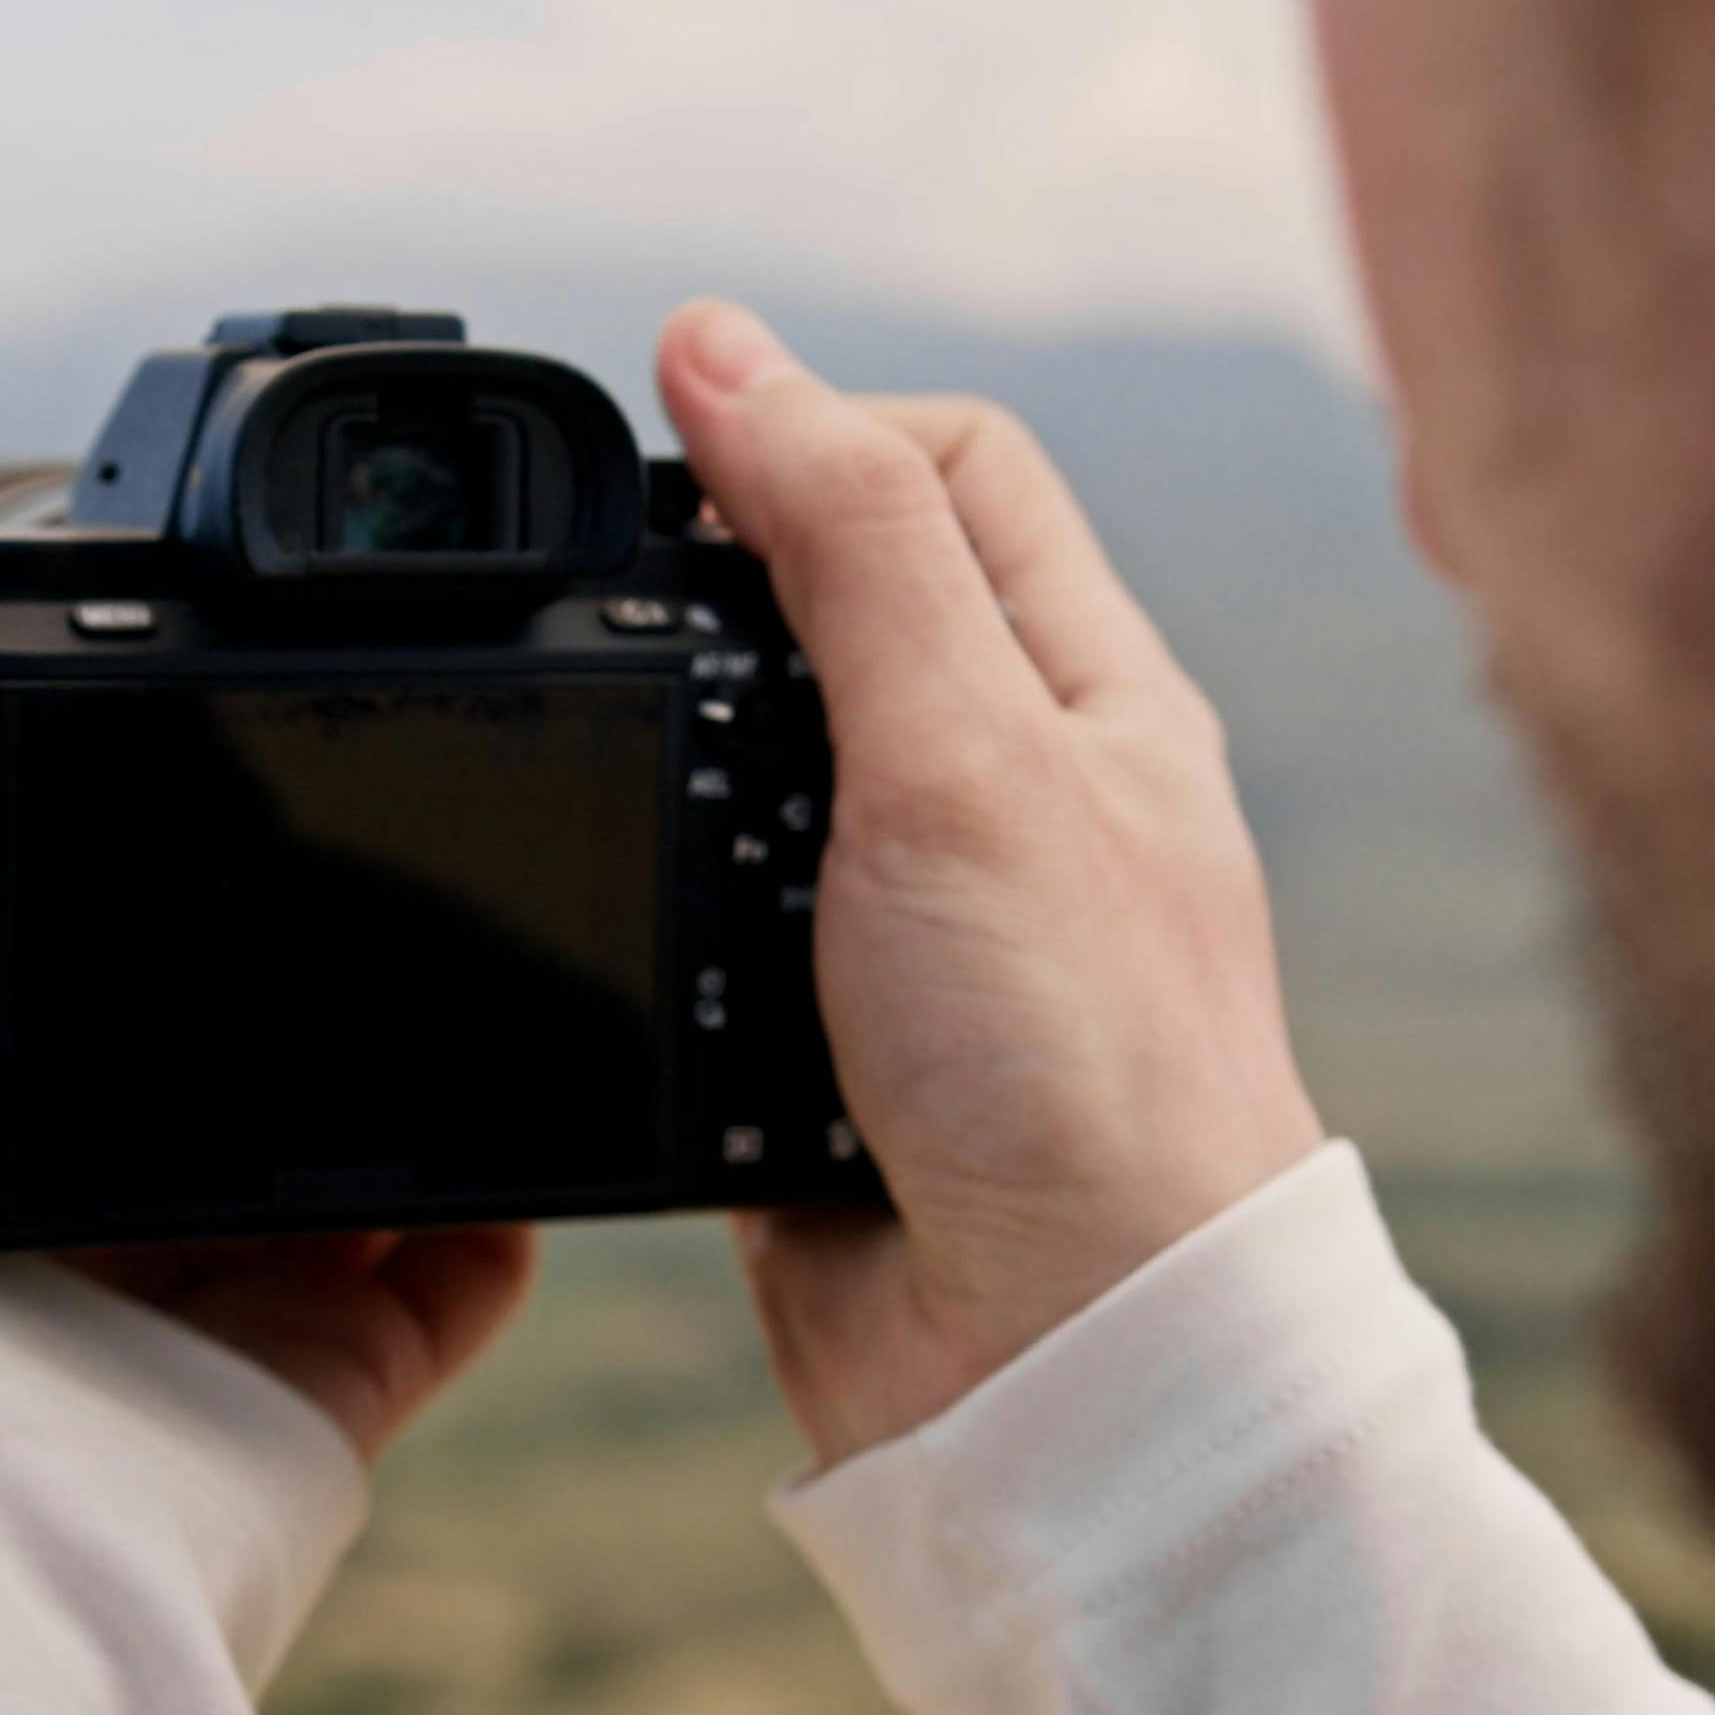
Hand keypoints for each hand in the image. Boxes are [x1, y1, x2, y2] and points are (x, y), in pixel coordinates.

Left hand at [0, 515, 537, 1458]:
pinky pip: (453, 1279)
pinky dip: (506, 1208)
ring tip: (491, 927)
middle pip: (226, 1045)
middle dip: (307, 949)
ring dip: (423, 1063)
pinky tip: (532, 1111)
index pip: (67, 951)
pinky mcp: (319, 1378)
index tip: (193, 741)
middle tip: (382, 826)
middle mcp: (84, 1204)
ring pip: (356, 1154)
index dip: (124, 846)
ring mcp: (215, 1299)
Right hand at [655, 301, 1326, 1470]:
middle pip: (825, 608)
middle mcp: (1007, 794)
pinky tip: (632, 931)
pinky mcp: (809, 1045)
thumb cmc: (1082, 1070)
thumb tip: (725, 346)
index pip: (950, 471)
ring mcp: (907, 924)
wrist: (1053, 1368)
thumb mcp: (965, 752)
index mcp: (1090, 694)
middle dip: (712, 604)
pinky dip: (650, 922)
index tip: (676, 468)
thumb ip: (846, 543)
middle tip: (624, 633)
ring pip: (737, 771)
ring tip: (642, 805)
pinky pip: (693, 931)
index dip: (810, 437)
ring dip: (672, 774)